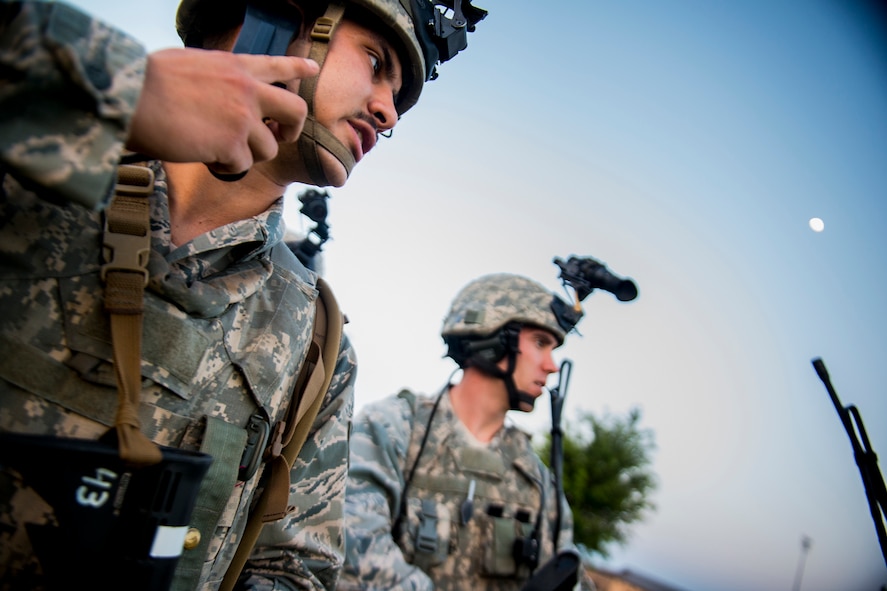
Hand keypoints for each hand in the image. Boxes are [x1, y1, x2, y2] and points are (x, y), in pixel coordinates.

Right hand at [127, 47, 318, 173]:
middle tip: (277, 137)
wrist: (131, 96)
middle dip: (292, 129)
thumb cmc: (146, 81)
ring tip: (220, 151)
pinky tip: (208, 160)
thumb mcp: (190, 64)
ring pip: (268, 147)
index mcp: (235, 66)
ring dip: (247, 155)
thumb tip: (218, 93)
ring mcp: (243, 118)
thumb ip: (216, 78)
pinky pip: (243, 165)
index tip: (313, 68)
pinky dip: (227, 168)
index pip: (277, 64)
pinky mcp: (233, 145)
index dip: (298, 67)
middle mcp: (247, 90)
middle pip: (295, 110)